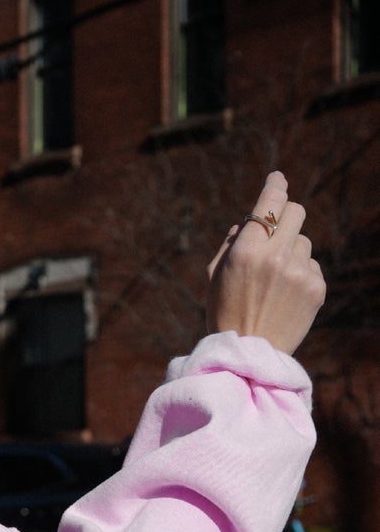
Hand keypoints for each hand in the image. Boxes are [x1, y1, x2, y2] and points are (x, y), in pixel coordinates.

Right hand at [205, 171, 325, 353]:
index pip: (269, 204)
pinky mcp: (316, 288)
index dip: (275, 186)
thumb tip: (250, 220)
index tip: (278, 177)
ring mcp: (300, 272)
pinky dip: (300, 274)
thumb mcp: (215, 276)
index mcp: (246, 252)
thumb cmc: (225, 311)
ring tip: (274, 280)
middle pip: (296, 212)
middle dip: (287, 215)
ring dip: (291, 250)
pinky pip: (312, 266)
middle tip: (276, 230)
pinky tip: (284, 295)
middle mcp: (276, 257)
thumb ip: (232, 243)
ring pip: (304, 241)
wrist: (248, 353)